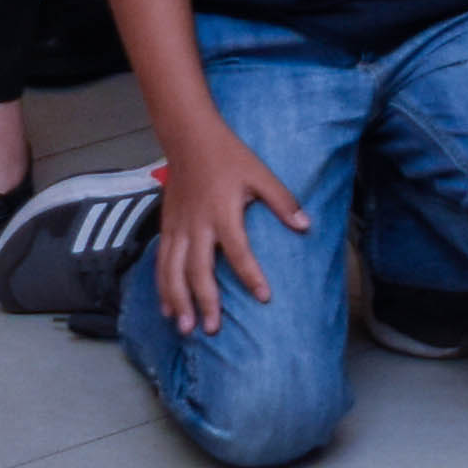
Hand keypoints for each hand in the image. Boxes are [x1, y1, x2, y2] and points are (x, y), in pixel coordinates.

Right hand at [150, 116, 311, 336]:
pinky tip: (167, 308)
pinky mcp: (167, 227)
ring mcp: (178, 228)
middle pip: (198, 269)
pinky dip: (162, 287)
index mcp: (223, 212)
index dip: (251, 275)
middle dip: (205, 301)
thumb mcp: (261, 174)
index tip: (264, 298)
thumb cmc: (230, 157)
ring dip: (178, 301)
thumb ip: (283, 201)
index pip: (239, 251)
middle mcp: (197, 225)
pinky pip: (161, 263)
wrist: (190, 138)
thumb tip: (306, 226)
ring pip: (173, 271)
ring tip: (185, 328)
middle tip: (212, 329)